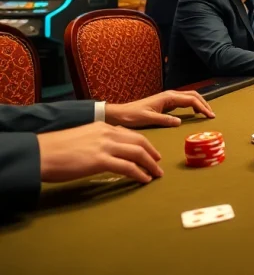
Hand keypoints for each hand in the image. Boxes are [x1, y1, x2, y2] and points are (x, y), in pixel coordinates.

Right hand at [37, 122, 162, 183]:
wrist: (41, 153)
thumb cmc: (55, 149)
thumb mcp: (80, 138)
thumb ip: (95, 141)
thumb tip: (104, 151)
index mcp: (102, 127)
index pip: (130, 133)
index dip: (143, 143)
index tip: (150, 151)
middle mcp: (107, 133)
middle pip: (139, 141)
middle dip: (152, 153)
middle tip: (158, 162)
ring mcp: (105, 146)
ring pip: (138, 153)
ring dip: (150, 164)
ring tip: (156, 174)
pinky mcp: (101, 161)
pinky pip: (128, 167)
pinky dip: (139, 173)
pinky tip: (144, 179)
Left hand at [106, 90, 214, 127]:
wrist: (120, 113)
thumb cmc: (132, 116)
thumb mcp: (148, 119)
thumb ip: (164, 120)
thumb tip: (180, 122)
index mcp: (168, 97)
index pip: (191, 100)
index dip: (202, 107)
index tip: (210, 116)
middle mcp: (170, 95)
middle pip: (193, 95)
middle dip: (205, 104)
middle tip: (212, 115)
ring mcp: (168, 98)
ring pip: (190, 97)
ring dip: (200, 104)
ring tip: (207, 114)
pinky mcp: (166, 102)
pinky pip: (184, 102)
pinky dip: (193, 105)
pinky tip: (195, 113)